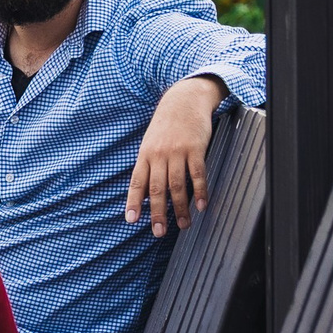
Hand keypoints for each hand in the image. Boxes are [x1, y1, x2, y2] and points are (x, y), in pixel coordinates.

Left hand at [126, 74, 225, 237]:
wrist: (184, 100)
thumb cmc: (166, 126)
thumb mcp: (149, 144)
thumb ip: (147, 167)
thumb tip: (143, 195)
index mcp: (145, 155)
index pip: (137, 183)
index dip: (134, 202)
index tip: (132, 220)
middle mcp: (159, 155)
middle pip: (158, 189)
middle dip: (158, 213)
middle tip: (159, 232)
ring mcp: (178, 152)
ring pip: (178, 186)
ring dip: (180, 208)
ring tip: (183, 225)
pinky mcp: (196, 148)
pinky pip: (198, 174)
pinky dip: (199, 192)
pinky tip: (200, 206)